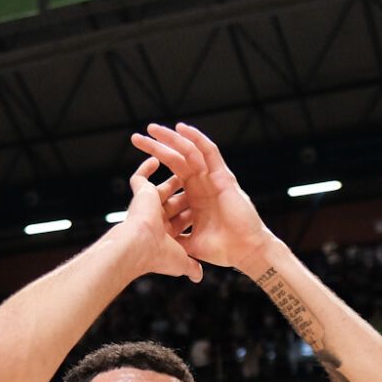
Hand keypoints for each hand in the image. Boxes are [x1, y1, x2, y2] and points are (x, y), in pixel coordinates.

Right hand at [108, 154, 202, 282]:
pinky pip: (140, 178)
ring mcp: (148, 206)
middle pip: (176, 202)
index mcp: (167, 233)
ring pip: (162, 189)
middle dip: (188, 194)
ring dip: (173, 179)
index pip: (184, 220)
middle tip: (203, 185)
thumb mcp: (181, 262)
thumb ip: (190, 266)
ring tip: (186, 168)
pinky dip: (146, 168)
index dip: (194, 214)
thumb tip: (198, 276)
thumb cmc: (158, 256)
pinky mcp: (141, 194)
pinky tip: (155, 160)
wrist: (139, 247)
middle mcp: (158, 218)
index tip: (208, 210)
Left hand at [130, 122, 273, 272]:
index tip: (139, 161)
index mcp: (194, 197)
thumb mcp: (190, 243)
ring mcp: (213, 179)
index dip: (156, 165)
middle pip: (176, 159)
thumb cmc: (222, 249)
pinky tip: (182, 128)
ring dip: (171, 139)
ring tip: (151, 129)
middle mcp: (203, 184)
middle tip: (136, 137)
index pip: (172, 173)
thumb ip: (175, 240)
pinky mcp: (224, 177)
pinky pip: (209, 153)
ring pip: (189, 152)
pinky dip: (196, 139)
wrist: (244, 253)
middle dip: (156, 147)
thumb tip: (158, 243)